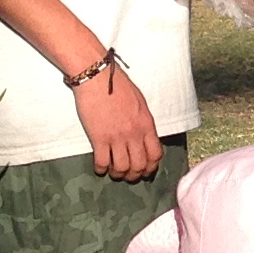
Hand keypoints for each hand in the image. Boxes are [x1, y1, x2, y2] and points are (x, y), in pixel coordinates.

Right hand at [70, 64, 163, 181]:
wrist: (97, 77)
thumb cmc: (118, 85)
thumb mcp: (140, 103)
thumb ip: (143, 121)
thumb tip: (143, 136)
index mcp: (147, 124)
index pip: (155, 154)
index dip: (151, 167)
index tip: (146, 170)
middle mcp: (134, 134)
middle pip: (139, 165)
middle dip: (134, 174)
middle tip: (128, 175)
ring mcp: (117, 137)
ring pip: (121, 167)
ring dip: (117, 174)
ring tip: (113, 172)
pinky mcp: (99, 138)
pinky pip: (102, 162)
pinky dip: (101, 168)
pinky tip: (99, 167)